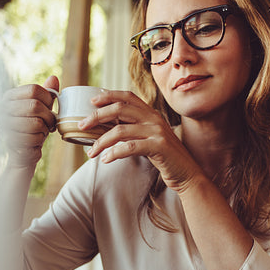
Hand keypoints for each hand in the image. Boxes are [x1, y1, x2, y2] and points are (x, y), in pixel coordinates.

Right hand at [0, 76, 58, 167]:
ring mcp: (3, 124)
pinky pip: (34, 137)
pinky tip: (35, 140)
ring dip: (44, 129)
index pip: (34, 89)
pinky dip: (40, 140)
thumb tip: (53, 78)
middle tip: (49, 123)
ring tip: (41, 131)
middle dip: (48, 117)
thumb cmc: (33, 127)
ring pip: (36, 123)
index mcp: (9, 96)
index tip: (49, 108)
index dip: (48, 99)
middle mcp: (2, 108)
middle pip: (35, 105)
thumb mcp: (42, 108)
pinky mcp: (8, 140)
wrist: (23, 151)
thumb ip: (47, 93)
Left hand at [80, 90, 203, 192]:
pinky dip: (114, 153)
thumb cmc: (165, 157)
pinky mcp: (158, 147)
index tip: (91, 101)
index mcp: (151, 113)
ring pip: (121, 130)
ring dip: (101, 141)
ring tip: (91, 152)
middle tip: (82, 126)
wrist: (187, 173)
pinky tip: (106, 159)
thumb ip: (134, 129)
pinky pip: (130, 147)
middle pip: (120, 109)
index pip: (127, 96)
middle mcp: (154, 118)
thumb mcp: (149, 137)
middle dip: (97, 116)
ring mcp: (157, 132)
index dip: (108, 95)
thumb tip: (107, 127)